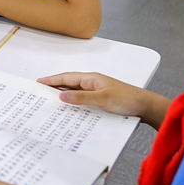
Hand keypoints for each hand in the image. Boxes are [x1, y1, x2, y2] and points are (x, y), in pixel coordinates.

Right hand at [38, 72, 169, 127]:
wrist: (145, 105)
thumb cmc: (125, 99)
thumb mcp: (101, 99)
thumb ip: (81, 98)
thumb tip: (61, 96)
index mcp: (91, 78)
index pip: (67, 78)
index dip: (52, 79)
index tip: (39, 81)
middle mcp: (92, 82)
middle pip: (69, 82)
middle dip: (55, 85)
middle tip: (41, 90)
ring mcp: (97, 90)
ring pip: (76, 90)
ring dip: (64, 93)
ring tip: (51, 98)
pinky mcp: (101, 98)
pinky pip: (83, 97)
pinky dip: (74, 100)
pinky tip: (70, 106)